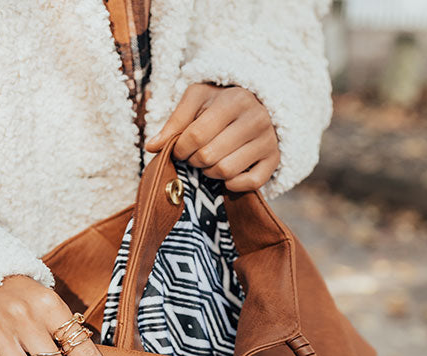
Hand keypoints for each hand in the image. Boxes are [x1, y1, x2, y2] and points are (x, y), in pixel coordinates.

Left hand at [145, 83, 279, 191]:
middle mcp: (256, 119)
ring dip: (210, 173)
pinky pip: (250, 184)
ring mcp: (268, 141)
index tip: (179, 149)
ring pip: (226, 172)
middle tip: (195, 155)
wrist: (257, 104)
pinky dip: (233, 184)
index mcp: (234, 100)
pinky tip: (227, 174)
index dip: (179, 149)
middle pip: (208, 157)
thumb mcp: (197, 100)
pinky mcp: (274, 160)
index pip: (195, 136)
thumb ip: (174, 121)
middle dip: (194, 161)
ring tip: (210, 161)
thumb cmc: (220, 103)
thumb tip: (151, 147)